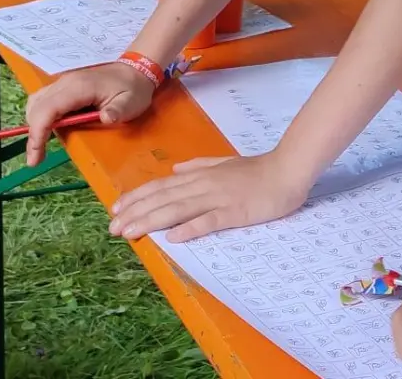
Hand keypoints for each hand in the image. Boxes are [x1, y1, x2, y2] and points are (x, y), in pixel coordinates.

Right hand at [25, 61, 153, 165]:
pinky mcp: (63, 87)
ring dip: (35, 125)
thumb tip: (106, 119)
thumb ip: (119, 111)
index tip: (35, 153)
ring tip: (40, 147)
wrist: (136, 70)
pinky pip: (43, 101)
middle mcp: (65, 83)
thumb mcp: (132, 102)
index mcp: (79, 87)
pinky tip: (47, 131)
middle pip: (36, 107)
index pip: (48, 108)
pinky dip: (40, 117)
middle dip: (33, 134)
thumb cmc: (133, 88)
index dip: (38, 131)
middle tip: (37, 158)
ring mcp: (62, 83)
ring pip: (36, 103)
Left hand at [107, 150, 313, 241]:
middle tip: (113, 228)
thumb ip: (200, 166)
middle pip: (163, 199)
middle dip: (135, 213)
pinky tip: (172, 238)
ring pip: (178, 209)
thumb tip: (176, 169)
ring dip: (151, 221)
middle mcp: (204, 185)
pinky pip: (209, 221)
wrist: (288, 170)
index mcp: (201, 175)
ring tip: (130, 233)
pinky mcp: (235, 212)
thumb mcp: (225, 163)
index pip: (162, 186)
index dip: (138, 197)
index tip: (116, 209)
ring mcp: (219, 198)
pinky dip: (189, 229)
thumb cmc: (259, 170)